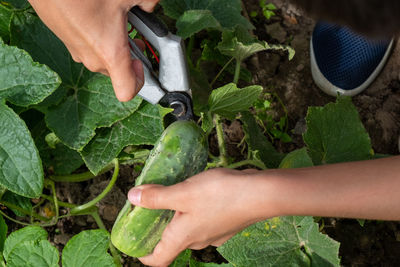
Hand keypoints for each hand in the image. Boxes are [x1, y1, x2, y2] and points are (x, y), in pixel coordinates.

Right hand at [28, 0, 158, 100]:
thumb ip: (147, 2)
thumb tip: (149, 5)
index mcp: (109, 53)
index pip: (127, 91)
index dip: (139, 81)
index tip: (140, 63)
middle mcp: (92, 58)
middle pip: (115, 71)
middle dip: (127, 55)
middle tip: (133, 33)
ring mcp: (75, 50)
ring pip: (101, 58)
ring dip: (111, 43)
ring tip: (114, 17)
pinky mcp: (65, 40)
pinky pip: (87, 46)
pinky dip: (96, 36)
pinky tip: (97, 12)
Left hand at [127, 168, 277, 266]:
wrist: (261, 194)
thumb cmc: (220, 195)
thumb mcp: (183, 193)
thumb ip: (156, 197)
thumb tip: (132, 197)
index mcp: (183, 238)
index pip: (157, 260)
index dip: (142, 254)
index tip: (134, 240)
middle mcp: (198, 241)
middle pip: (172, 242)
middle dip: (158, 227)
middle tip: (150, 207)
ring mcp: (214, 234)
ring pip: (188, 229)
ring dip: (178, 216)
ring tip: (173, 194)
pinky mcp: (225, 223)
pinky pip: (203, 221)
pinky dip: (194, 210)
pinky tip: (197, 193)